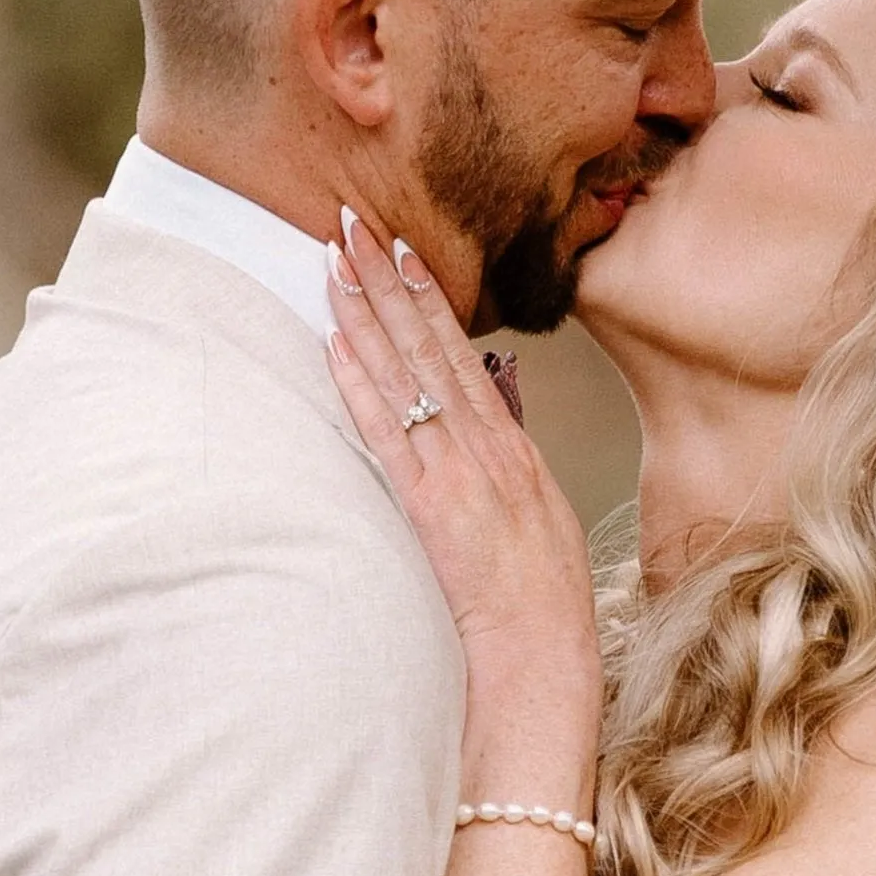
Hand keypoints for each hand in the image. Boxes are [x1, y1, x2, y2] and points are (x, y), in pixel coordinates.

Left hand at [326, 214, 600, 731]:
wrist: (543, 652)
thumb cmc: (543, 598)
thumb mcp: (540, 510)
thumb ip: (515, 443)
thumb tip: (495, 387)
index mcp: (512, 446)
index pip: (459, 352)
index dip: (424, 295)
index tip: (396, 246)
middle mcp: (486, 447)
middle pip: (428, 345)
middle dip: (386, 280)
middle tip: (350, 222)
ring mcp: (458, 472)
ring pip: (403, 375)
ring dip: (364, 313)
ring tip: (333, 261)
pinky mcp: (430, 507)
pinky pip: (387, 434)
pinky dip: (360, 384)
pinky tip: (336, 342)